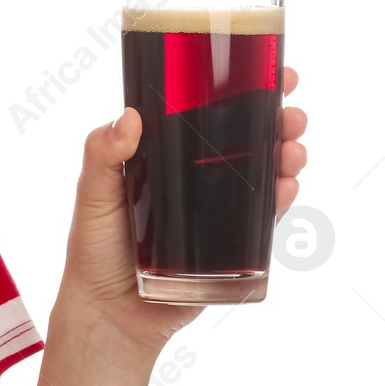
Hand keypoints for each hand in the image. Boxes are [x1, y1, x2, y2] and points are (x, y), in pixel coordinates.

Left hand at [57, 66, 308, 358]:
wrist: (110, 316)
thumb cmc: (94, 251)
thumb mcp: (92, 194)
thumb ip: (103, 155)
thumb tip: (128, 117)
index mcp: (160, 155)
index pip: (203, 111)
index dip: (237, 88)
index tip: (268, 69)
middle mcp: (191, 177)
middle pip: (242, 137)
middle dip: (274, 119)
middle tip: (291, 112)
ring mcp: (213, 209)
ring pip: (259, 172)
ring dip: (284, 154)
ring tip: (292, 148)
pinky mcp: (229, 245)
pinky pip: (261, 218)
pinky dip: (278, 199)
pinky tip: (286, 184)